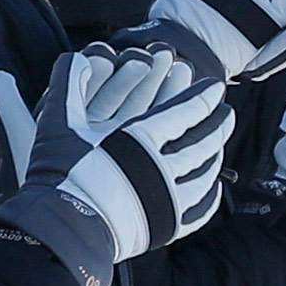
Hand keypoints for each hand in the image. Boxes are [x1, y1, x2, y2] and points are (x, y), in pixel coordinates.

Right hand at [17, 44, 230, 262]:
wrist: (61, 228)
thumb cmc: (59, 173)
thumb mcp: (57, 123)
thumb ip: (68, 86)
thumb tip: (74, 57)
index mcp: (141, 139)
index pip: (185, 111)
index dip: (203, 97)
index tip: (216, 87)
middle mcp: (162, 168)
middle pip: (202, 142)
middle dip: (218, 124)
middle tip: (228, 113)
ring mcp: (168, 200)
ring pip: (205, 174)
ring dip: (215, 156)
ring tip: (219, 146)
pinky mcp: (166, 227)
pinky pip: (199, 210)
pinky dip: (209, 196)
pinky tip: (210, 187)